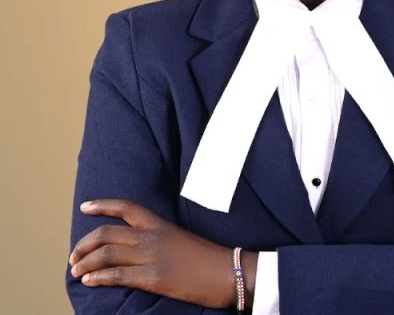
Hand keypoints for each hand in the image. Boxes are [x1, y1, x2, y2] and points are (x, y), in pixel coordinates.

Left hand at [68, 199, 257, 308]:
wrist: (226, 271)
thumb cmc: (206, 257)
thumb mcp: (180, 238)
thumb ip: (158, 238)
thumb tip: (138, 246)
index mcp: (159, 223)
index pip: (126, 207)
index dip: (102, 205)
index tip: (85, 207)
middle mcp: (152, 236)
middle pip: (107, 233)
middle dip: (84, 244)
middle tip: (74, 255)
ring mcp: (152, 256)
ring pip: (107, 254)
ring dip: (85, 263)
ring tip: (75, 271)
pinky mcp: (153, 277)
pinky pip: (118, 275)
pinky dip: (98, 278)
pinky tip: (89, 281)